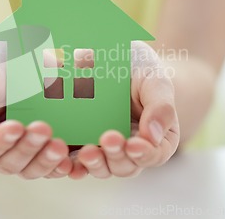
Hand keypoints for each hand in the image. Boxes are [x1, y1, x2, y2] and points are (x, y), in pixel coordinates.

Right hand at [0, 42, 71, 178]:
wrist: (15, 70)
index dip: (1, 140)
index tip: (16, 126)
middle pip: (10, 163)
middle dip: (28, 147)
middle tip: (43, 128)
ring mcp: (22, 157)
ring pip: (32, 169)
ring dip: (46, 160)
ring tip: (59, 145)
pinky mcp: (44, 156)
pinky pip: (52, 169)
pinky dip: (60, 168)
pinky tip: (70, 162)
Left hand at [70, 41, 179, 178]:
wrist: (109, 56)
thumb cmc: (140, 69)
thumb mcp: (155, 81)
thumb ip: (160, 107)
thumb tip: (151, 137)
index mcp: (157, 139)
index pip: (155, 154)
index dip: (145, 154)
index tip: (134, 144)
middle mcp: (131, 150)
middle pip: (125, 166)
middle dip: (116, 156)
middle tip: (108, 138)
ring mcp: (105, 150)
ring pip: (101, 168)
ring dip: (94, 163)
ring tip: (86, 151)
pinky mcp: (81, 144)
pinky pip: (75, 161)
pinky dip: (69, 165)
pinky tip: (64, 162)